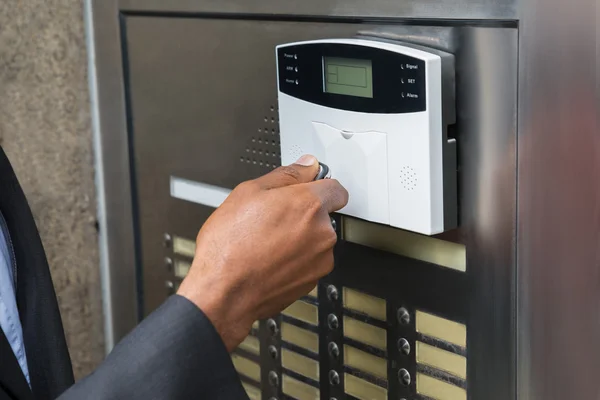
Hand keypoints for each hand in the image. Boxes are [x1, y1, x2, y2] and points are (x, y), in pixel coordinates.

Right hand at [177, 155, 347, 350]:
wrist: (223, 292)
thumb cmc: (230, 246)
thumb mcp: (248, 192)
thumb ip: (286, 175)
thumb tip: (306, 166)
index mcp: (309, 205)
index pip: (336, 188)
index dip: (320, 186)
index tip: (307, 188)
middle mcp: (322, 233)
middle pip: (323, 215)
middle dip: (302, 214)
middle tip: (272, 217)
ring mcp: (319, 260)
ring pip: (315, 241)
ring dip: (298, 239)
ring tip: (265, 241)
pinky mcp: (312, 281)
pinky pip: (308, 262)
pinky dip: (293, 260)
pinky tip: (268, 258)